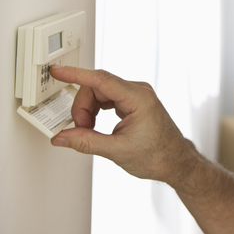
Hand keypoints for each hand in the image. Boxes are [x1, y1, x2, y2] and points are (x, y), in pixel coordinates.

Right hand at [49, 66, 196, 185]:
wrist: (175, 162)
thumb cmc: (158, 155)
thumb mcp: (117, 151)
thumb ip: (86, 142)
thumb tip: (62, 137)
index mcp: (138, 99)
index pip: (101, 80)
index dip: (76, 74)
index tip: (58, 71)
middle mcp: (138, 92)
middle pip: (97, 87)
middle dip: (82, 107)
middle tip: (80, 130)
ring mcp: (136, 96)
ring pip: (100, 92)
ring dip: (88, 110)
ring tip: (89, 131)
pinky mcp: (133, 102)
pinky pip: (107, 98)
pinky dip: (96, 111)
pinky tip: (95, 125)